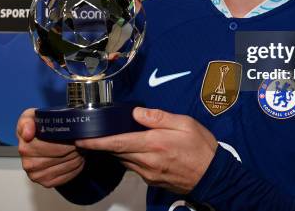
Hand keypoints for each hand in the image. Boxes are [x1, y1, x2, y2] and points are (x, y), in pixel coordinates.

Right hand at [17, 108, 85, 187]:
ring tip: (76, 147)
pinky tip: (74, 157)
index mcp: (24, 147)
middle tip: (77, 138)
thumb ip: (27, 121)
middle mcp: (28, 163)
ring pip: (66, 164)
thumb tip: (27, 133)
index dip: (63, 138)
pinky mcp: (47, 182)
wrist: (44, 142)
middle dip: (72, 145)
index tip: (69, 134)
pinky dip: (76, 166)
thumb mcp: (31, 116)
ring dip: (76, 155)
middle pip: (60, 153)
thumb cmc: (39, 127)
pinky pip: (68, 175)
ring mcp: (37, 175)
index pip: (49, 144)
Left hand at [76, 107, 217, 193]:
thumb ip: (158, 117)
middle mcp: (147, 161)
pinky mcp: (151, 180)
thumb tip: (136, 113)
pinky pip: (133, 167)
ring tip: (109, 138)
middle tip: (89, 134)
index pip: (117, 143)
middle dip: (101, 144)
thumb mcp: (184, 123)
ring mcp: (148, 173)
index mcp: (153, 144)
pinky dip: (127, 156)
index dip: (96, 142)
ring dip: (115, 150)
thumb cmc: (201, 147)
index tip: (81, 139)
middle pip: (116, 152)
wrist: (213, 176)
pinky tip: (131, 148)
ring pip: (123, 160)